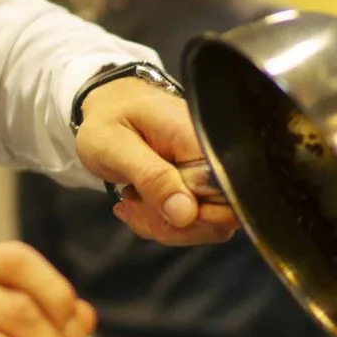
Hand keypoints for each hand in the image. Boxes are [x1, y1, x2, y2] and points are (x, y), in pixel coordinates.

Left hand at [74, 77, 236, 246]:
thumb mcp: (116, 146)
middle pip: (219, 218)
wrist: (109, 110)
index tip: (153, 205)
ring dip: (162, 224)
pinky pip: (191, 223)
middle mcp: (216, 160)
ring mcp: (210, 177)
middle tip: (133, 200)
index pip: (227, 195)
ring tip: (132, 198)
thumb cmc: (110, 120)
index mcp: (202, 141)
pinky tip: (137, 203)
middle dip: (171, 224)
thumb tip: (186, 214)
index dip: (194, 215)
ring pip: (204, 227)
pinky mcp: (201, 190)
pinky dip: (161, 222)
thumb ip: (152, 178)